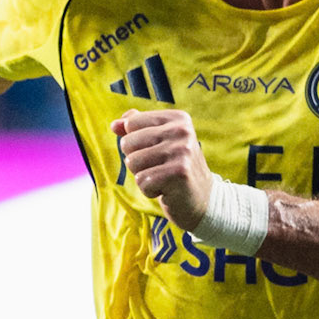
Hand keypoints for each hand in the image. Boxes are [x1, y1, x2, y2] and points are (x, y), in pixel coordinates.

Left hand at [111, 108, 214, 230]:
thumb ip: (136, 130)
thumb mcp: (158, 144)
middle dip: (137, 162)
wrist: (204, 200)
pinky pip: (142, 182)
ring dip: (143, 177)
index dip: (136, 144)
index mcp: (177, 119)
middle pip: (128, 143)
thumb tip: (114, 125)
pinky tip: (167, 190)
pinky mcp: (179, 173)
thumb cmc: (175, 170)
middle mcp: (181, 131)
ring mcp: (182, 151)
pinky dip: (149, 191)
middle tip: (160, 169)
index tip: (157, 153)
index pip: (131, 123)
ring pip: (133, 163)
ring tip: (163, 179)